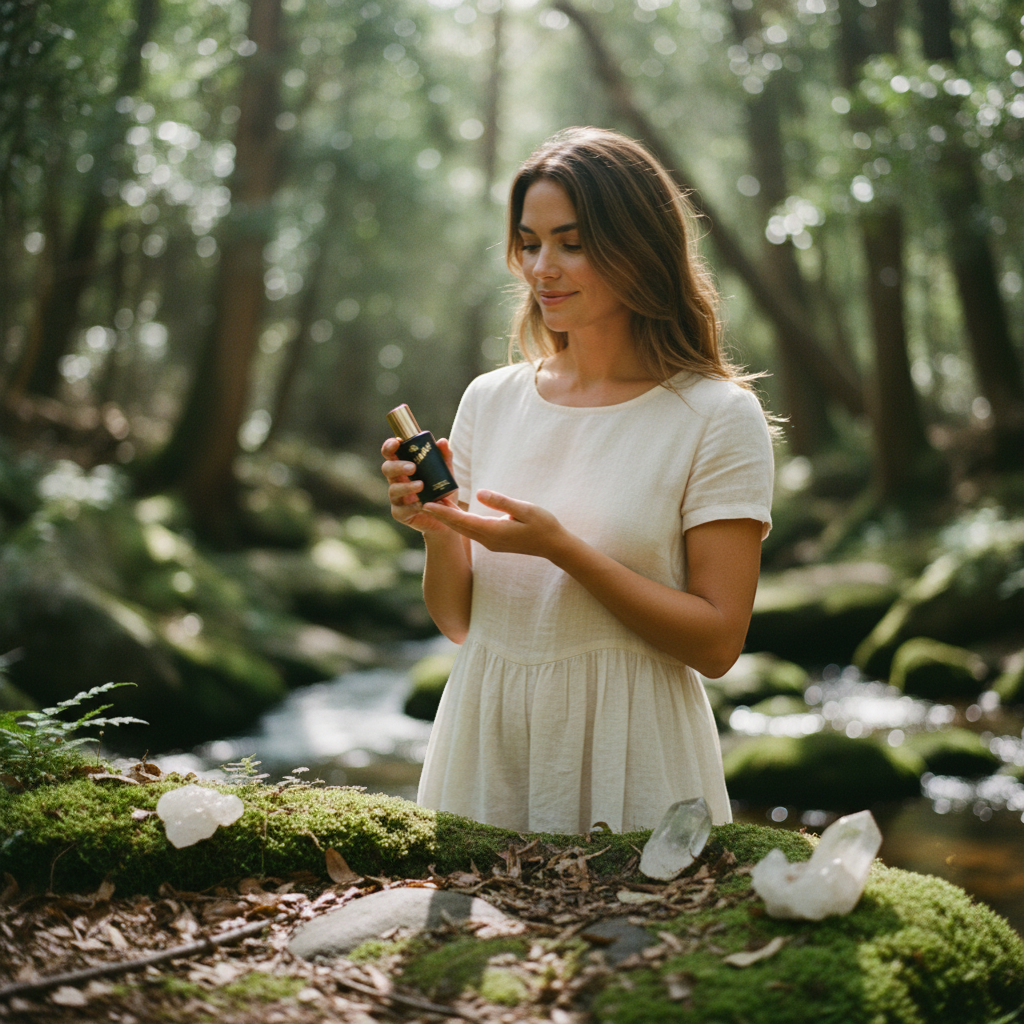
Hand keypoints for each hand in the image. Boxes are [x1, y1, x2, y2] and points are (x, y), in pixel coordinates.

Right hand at [381, 436, 459, 533]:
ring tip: (421, 485)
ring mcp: (397, 498)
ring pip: (393, 489)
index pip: (391, 454)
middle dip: (398, 466)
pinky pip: (400, 509)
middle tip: (412, 467)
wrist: (447, 518)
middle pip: (387, 468)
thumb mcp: (446, 473)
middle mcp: (397, 480)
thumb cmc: (442, 492)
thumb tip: (442, 441)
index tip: (397, 442)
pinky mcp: (400, 513)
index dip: (390, 446)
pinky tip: (420, 504)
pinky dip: (410, 506)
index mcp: (404, 467)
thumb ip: (444, 457)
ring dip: (406, 486)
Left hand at [423, 489, 568, 557]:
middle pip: (458, 526)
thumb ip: (501, 501)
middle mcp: (488, 540)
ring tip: (436, 503)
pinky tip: (456, 513)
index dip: (444, 512)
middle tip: (424, 500)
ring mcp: (491, 543)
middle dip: (441, 514)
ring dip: (450, 518)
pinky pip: (472, 531)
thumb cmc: (543, 526)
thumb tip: (480, 492)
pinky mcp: (494, 541)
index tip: (428, 504)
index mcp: (493, 531)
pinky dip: (460, 521)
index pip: (462, 520)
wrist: (555, 547)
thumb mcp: (525, 509)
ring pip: (464, 529)